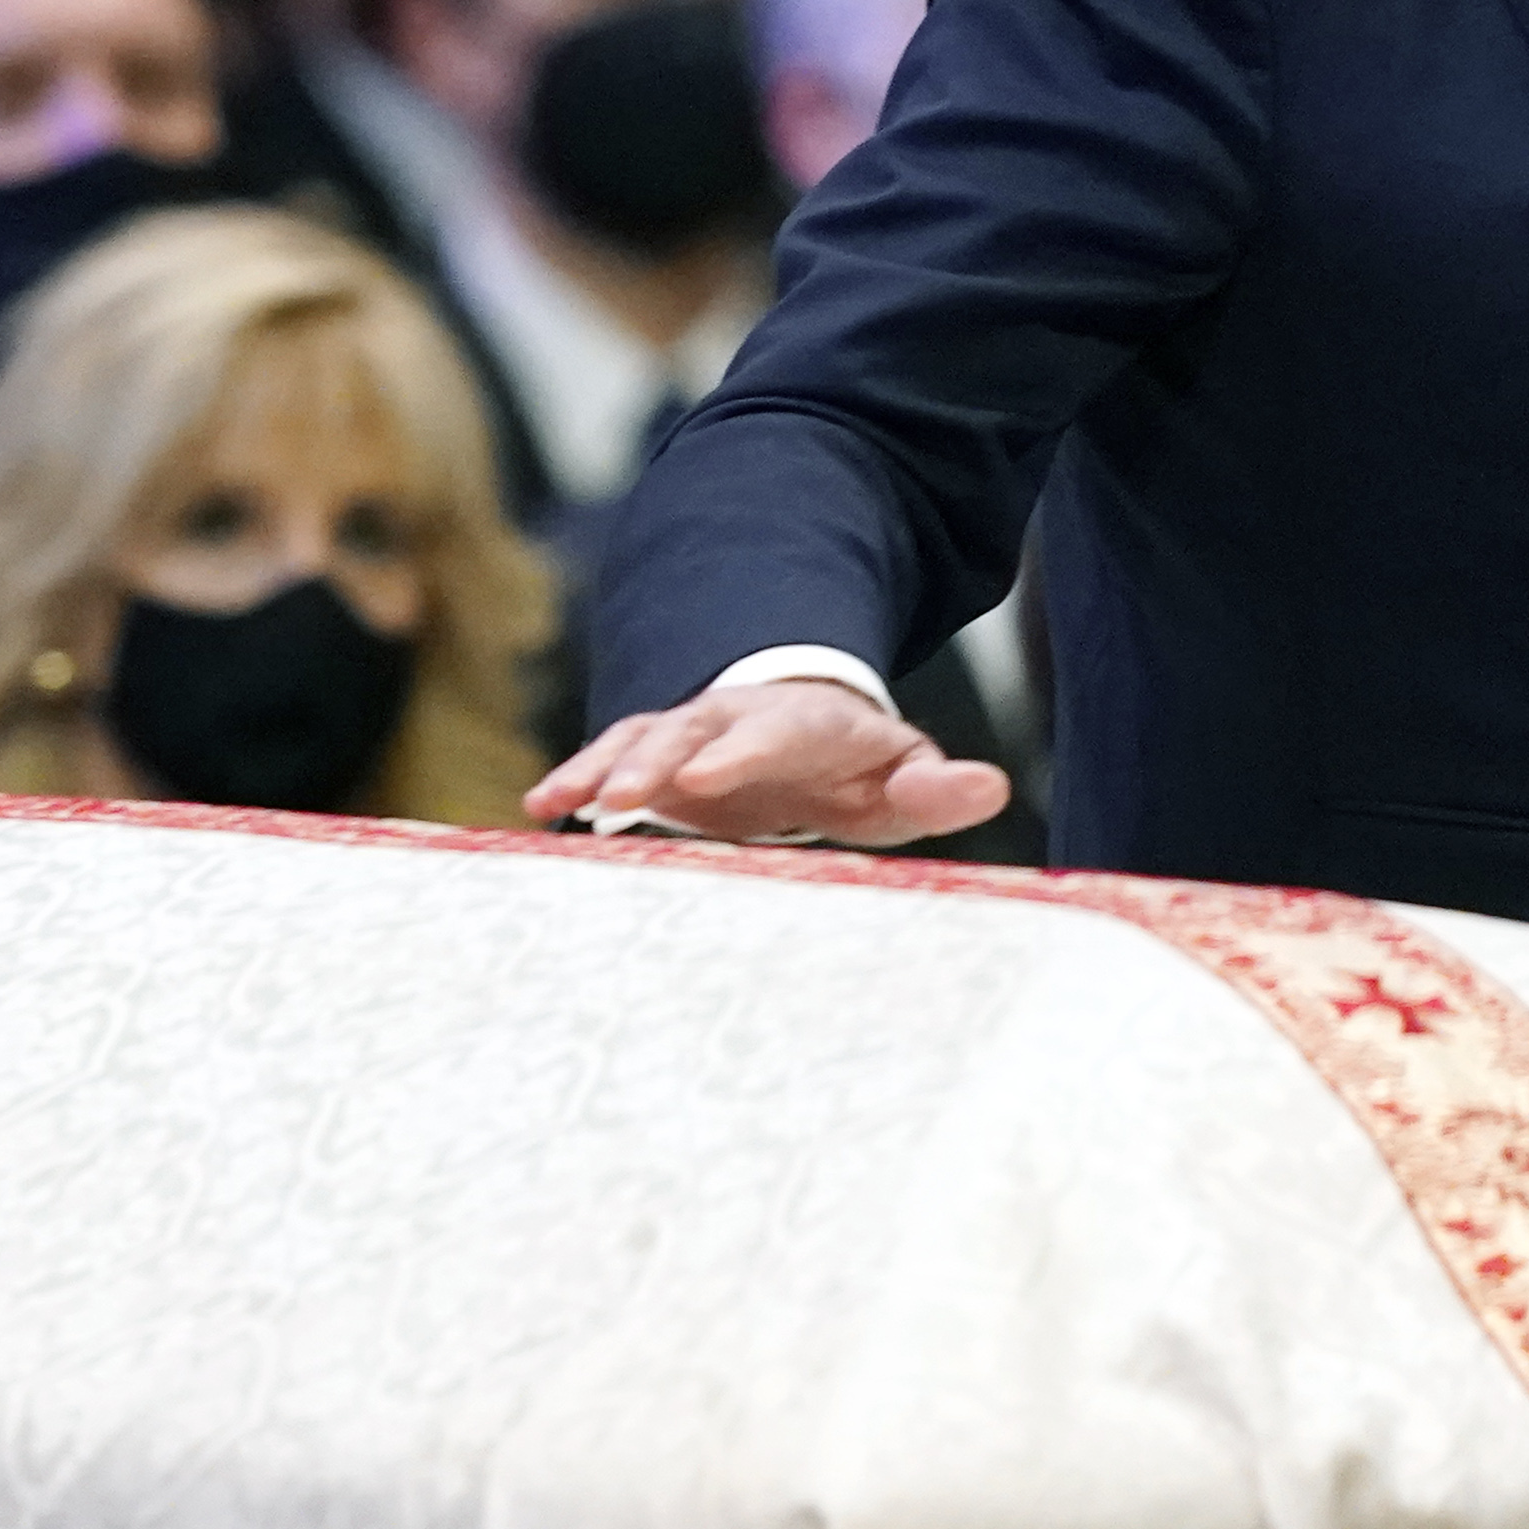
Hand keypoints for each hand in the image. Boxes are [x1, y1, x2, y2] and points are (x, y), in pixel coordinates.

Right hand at [526, 677, 1011, 847]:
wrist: (808, 727)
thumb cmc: (859, 766)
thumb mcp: (903, 776)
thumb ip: (938, 785)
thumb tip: (989, 786)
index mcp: (800, 724)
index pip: (768, 732)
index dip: (735, 754)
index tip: (703, 780)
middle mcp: (733, 719)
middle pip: (687, 730)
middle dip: (650, 760)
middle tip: (615, 798)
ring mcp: (688, 733)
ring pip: (637, 738)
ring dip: (597, 767)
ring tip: (555, 800)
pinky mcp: (655, 756)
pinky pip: (609, 757)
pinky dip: (575, 777)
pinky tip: (539, 809)